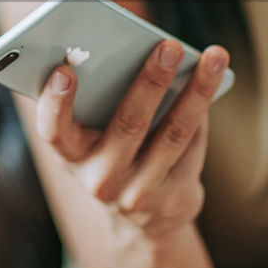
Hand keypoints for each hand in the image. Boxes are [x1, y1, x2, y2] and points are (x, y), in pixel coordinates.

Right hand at [35, 40, 229, 239]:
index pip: (54, 133)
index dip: (55, 103)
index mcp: (71, 156)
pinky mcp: (174, 199)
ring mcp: (140, 194)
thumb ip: (102, 99)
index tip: (64, 69)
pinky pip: (193, 145)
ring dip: (197, 90)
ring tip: (213, 56)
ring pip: (174, 132)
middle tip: (169, 46)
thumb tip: (145, 54)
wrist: (140, 221)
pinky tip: (213, 80)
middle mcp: (101, 180)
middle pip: (129, 124)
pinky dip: (202, 109)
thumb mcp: (94, 137)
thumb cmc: (112, 154)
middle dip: (151, 81)